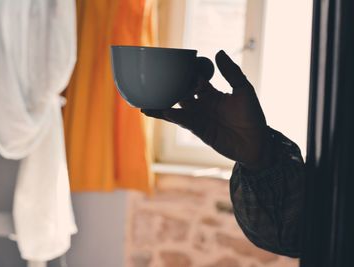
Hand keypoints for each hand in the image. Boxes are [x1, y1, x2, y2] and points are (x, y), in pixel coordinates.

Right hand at [142, 50, 272, 171]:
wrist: (256, 143)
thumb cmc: (252, 116)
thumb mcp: (244, 90)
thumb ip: (231, 72)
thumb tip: (219, 52)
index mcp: (211, 93)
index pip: (193, 80)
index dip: (185, 73)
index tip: (173, 64)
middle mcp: (201, 105)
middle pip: (180, 94)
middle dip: (168, 89)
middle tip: (152, 81)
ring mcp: (198, 118)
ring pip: (175, 109)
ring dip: (161, 106)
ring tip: (144, 102)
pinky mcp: (198, 130)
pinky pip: (182, 121)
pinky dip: (172, 116)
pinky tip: (164, 111)